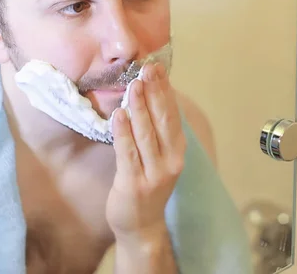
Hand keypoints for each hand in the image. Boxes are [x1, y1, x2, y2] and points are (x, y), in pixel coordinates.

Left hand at [106, 62, 185, 241]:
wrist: (142, 227)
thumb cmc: (148, 187)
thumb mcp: (159, 158)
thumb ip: (156, 132)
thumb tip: (149, 97)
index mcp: (177, 151)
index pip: (172, 115)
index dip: (165, 91)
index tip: (157, 68)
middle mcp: (171, 161)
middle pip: (163, 121)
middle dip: (156, 93)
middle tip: (148, 70)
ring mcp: (154, 174)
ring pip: (146, 135)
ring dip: (140, 108)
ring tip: (134, 85)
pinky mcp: (134, 185)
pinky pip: (128, 154)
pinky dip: (124, 134)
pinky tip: (119, 115)